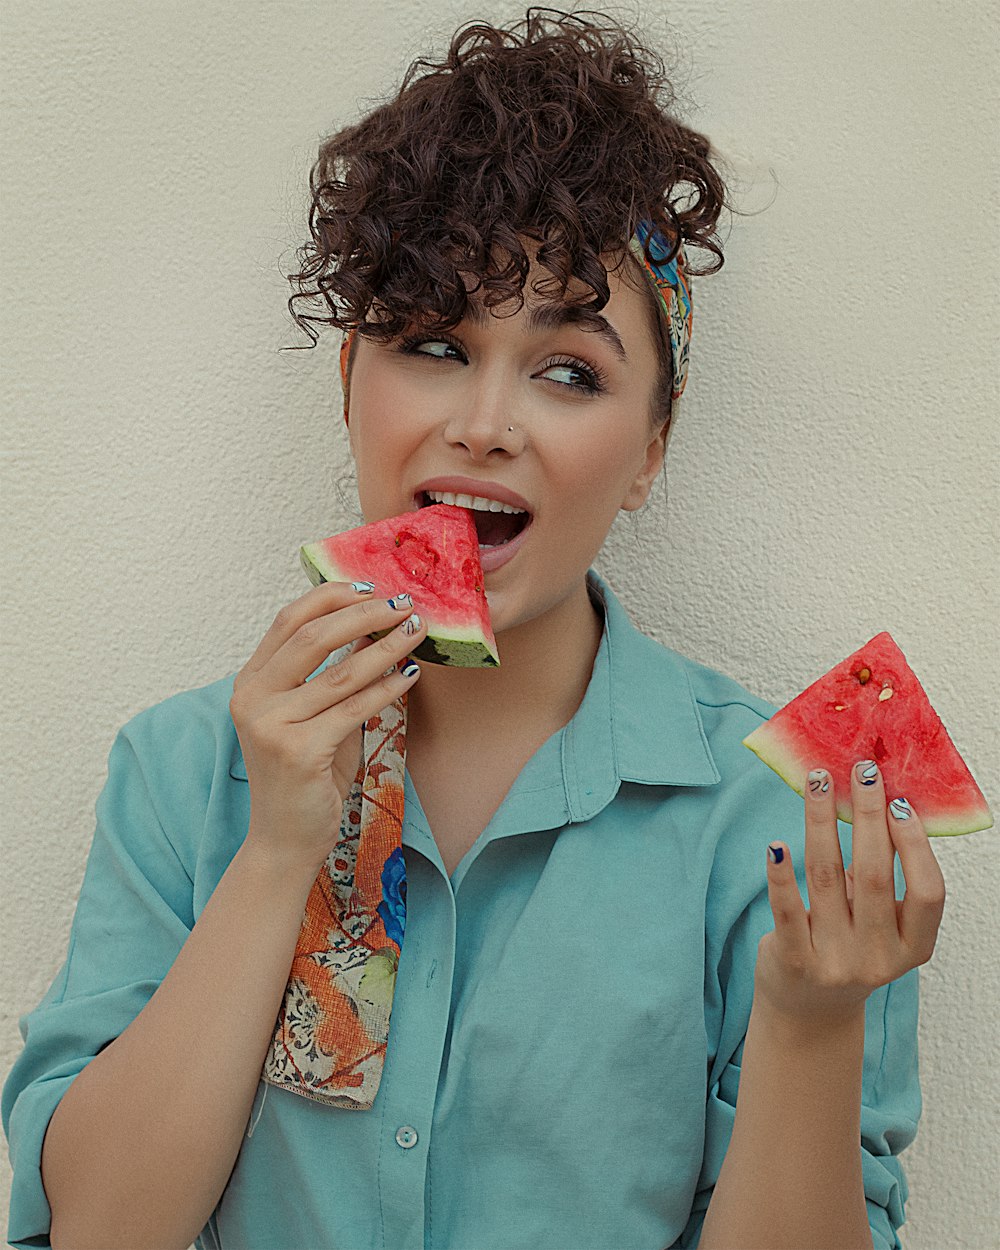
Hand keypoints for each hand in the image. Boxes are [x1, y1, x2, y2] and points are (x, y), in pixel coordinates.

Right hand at [229, 581, 426, 870]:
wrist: (285, 839)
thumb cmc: (306, 775)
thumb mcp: (313, 715)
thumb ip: (331, 673)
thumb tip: (374, 625)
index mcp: (250, 682)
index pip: (289, 620)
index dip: (331, 597)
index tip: (372, 587)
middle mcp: (252, 699)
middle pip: (312, 636)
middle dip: (364, 614)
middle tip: (404, 604)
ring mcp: (272, 725)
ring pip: (341, 672)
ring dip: (386, 646)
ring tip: (417, 631)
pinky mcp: (300, 751)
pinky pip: (355, 708)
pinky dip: (388, 687)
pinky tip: (411, 675)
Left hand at [754, 760, 945, 1026]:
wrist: (807, 1011)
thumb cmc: (846, 948)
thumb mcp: (876, 923)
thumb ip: (879, 877)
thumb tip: (874, 800)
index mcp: (913, 947)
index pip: (929, 893)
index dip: (916, 845)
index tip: (900, 801)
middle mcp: (879, 958)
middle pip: (876, 876)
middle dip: (868, 816)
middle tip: (862, 770)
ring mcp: (837, 964)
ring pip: (827, 879)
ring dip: (821, 823)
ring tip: (817, 782)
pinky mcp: (795, 963)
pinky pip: (788, 910)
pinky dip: (781, 875)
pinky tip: (777, 844)